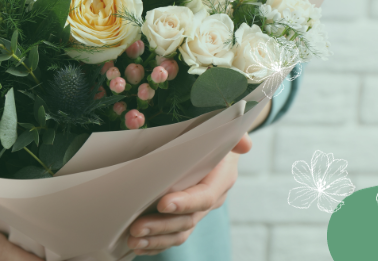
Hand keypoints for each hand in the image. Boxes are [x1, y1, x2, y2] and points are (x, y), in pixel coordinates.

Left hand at [126, 134, 251, 255]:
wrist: (216, 148)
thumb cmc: (213, 136)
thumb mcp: (223, 131)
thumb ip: (233, 135)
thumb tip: (244, 144)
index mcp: (220, 179)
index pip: (204, 196)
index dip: (186, 203)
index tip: (163, 203)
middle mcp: (210, 200)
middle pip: (188, 220)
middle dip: (161, 225)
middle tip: (136, 227)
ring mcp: (197, 212)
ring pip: (179, 232)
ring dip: (155, 239)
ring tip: (133, 239)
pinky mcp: (184, 218)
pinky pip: (172, 237)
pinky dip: (155, 244)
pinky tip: (137, 246)